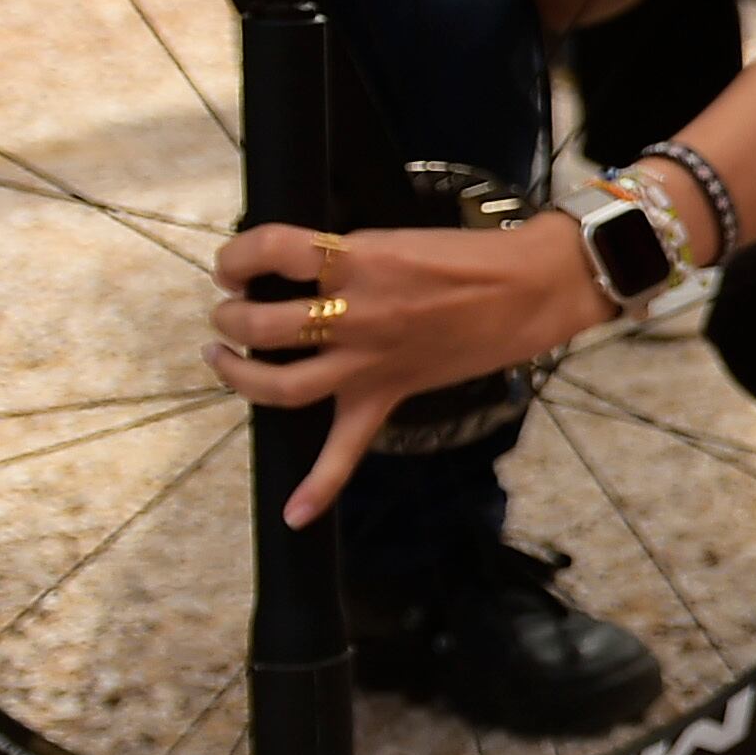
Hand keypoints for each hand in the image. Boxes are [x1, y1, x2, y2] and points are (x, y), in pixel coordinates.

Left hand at [204, 216, 603, 526]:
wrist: (531, 289)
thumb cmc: (467, 256)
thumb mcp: (391, 240)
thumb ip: (341, 260)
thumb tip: (292, 273)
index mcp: (358, 262)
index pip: (270, 249)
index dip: (236, 256)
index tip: (234, 264)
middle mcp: (355, 314)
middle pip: (261, 324)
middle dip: (229, 315)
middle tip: (230, 309)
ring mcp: (370, 360)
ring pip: (279, 383)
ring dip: (236, 372)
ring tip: (224, 353)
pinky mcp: (389, 391)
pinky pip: (349, 447)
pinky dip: (320, 484)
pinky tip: (294, 514)